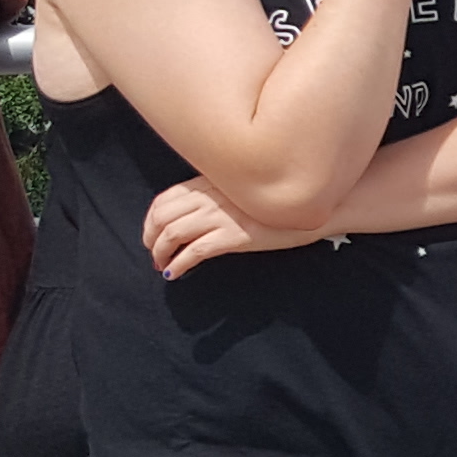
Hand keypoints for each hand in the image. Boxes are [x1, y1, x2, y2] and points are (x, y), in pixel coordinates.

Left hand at [142, 179, 320, 278]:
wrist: (307, 204)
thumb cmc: (273, 200)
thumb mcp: (238, 189)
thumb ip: (214, 194)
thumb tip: (192, 212)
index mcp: (208, 183)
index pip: (163, 200)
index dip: (149, 221)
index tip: (151, 236)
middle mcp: (209, 197)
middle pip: (162, 217)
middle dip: (151, 239)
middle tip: (154, 255)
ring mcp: (220, 216)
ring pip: (173, 235)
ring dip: (161, 254)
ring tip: (163, 266)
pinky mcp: (233, 236)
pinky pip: (195, 252)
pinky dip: (179, 264)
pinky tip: (176, 274)